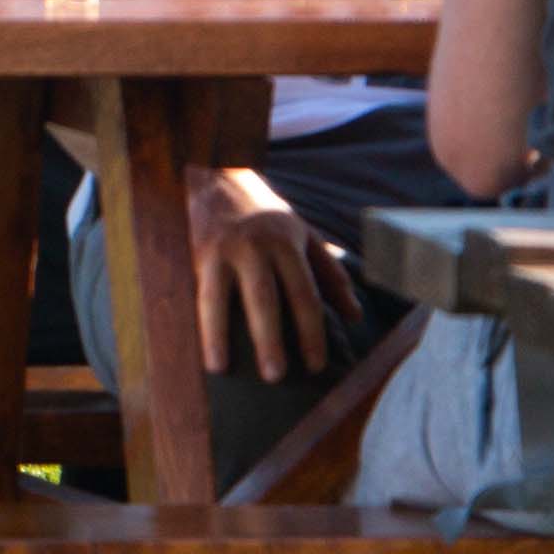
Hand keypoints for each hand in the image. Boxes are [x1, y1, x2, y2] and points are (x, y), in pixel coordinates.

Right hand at [187, 163, 359, 381]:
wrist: (217, 177)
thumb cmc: (265, 215)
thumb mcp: (303, 235)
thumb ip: (330, 274)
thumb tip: (356, 317)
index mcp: (288, 243)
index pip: (305, 294)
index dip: (311, 332)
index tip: (315, 365)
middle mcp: (256, 246)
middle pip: (266, 298)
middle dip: (270, 337)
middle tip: (277, 376)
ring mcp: (223, 250)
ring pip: (224, 297)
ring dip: (222, 335)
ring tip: (222, 369)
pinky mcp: (198, 254)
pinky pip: (199, 295)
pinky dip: (201, 325)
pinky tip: (202, 351)